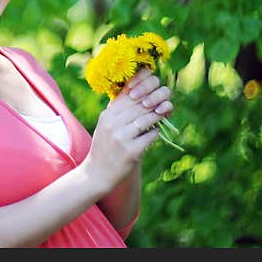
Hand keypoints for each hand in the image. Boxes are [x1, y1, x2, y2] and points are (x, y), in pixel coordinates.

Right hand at [81, 67, 172, 193]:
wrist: (97, 173)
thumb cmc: (105, 146)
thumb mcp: (107, 125)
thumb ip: (119, 110)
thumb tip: (141, 93)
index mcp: (107, 115)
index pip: (128, 94)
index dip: (144, 88)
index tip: (154, 87)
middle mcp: (112, 123)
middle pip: (140, 105)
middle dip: (155, 102)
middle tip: (164, 101)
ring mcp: (121, 137)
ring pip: (147, 119)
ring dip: (158, 115)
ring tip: (164, 113)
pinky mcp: (131, 151)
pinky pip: (150, 136)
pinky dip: (155, 132)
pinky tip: (156, 132)